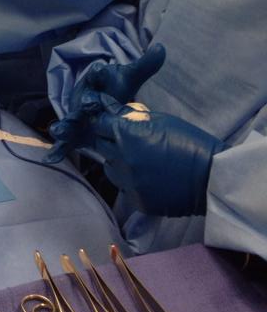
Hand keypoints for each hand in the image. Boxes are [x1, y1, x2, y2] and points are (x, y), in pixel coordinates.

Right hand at [46, 44, 166, 162]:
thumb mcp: (129, 77)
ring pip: (72, 120)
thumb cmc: (113, 87)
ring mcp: (78, 114)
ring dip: (66, 126)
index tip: (102, 68)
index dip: (99, 72)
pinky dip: (59, 149)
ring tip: (59, 131)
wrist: (96, 100)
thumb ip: (145, 65)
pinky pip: (67, 140)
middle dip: (85, 102)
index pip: (97, 74)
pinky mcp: (75, 131)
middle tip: (87, 103)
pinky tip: (51, 158)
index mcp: (96, 80)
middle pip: (84, 99)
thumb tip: (161, 47)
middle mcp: (84, 96)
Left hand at [84, 97, 224, 215]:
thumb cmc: (189, 141)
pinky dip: (131, 181)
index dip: (104, 120)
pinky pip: (124, 188)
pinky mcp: (137, 201)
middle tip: (126, 139)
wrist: (211, 177)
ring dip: (117, 161)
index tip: (110, 121)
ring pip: (109, 168)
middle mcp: (121, 159)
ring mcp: (128, 183)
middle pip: (101, 146)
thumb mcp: (160, 119)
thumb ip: (132, 116)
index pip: (99, 124)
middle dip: (110, 139)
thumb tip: (112, 110)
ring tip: (137, 159)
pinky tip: (147, 177)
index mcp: (126, 135)